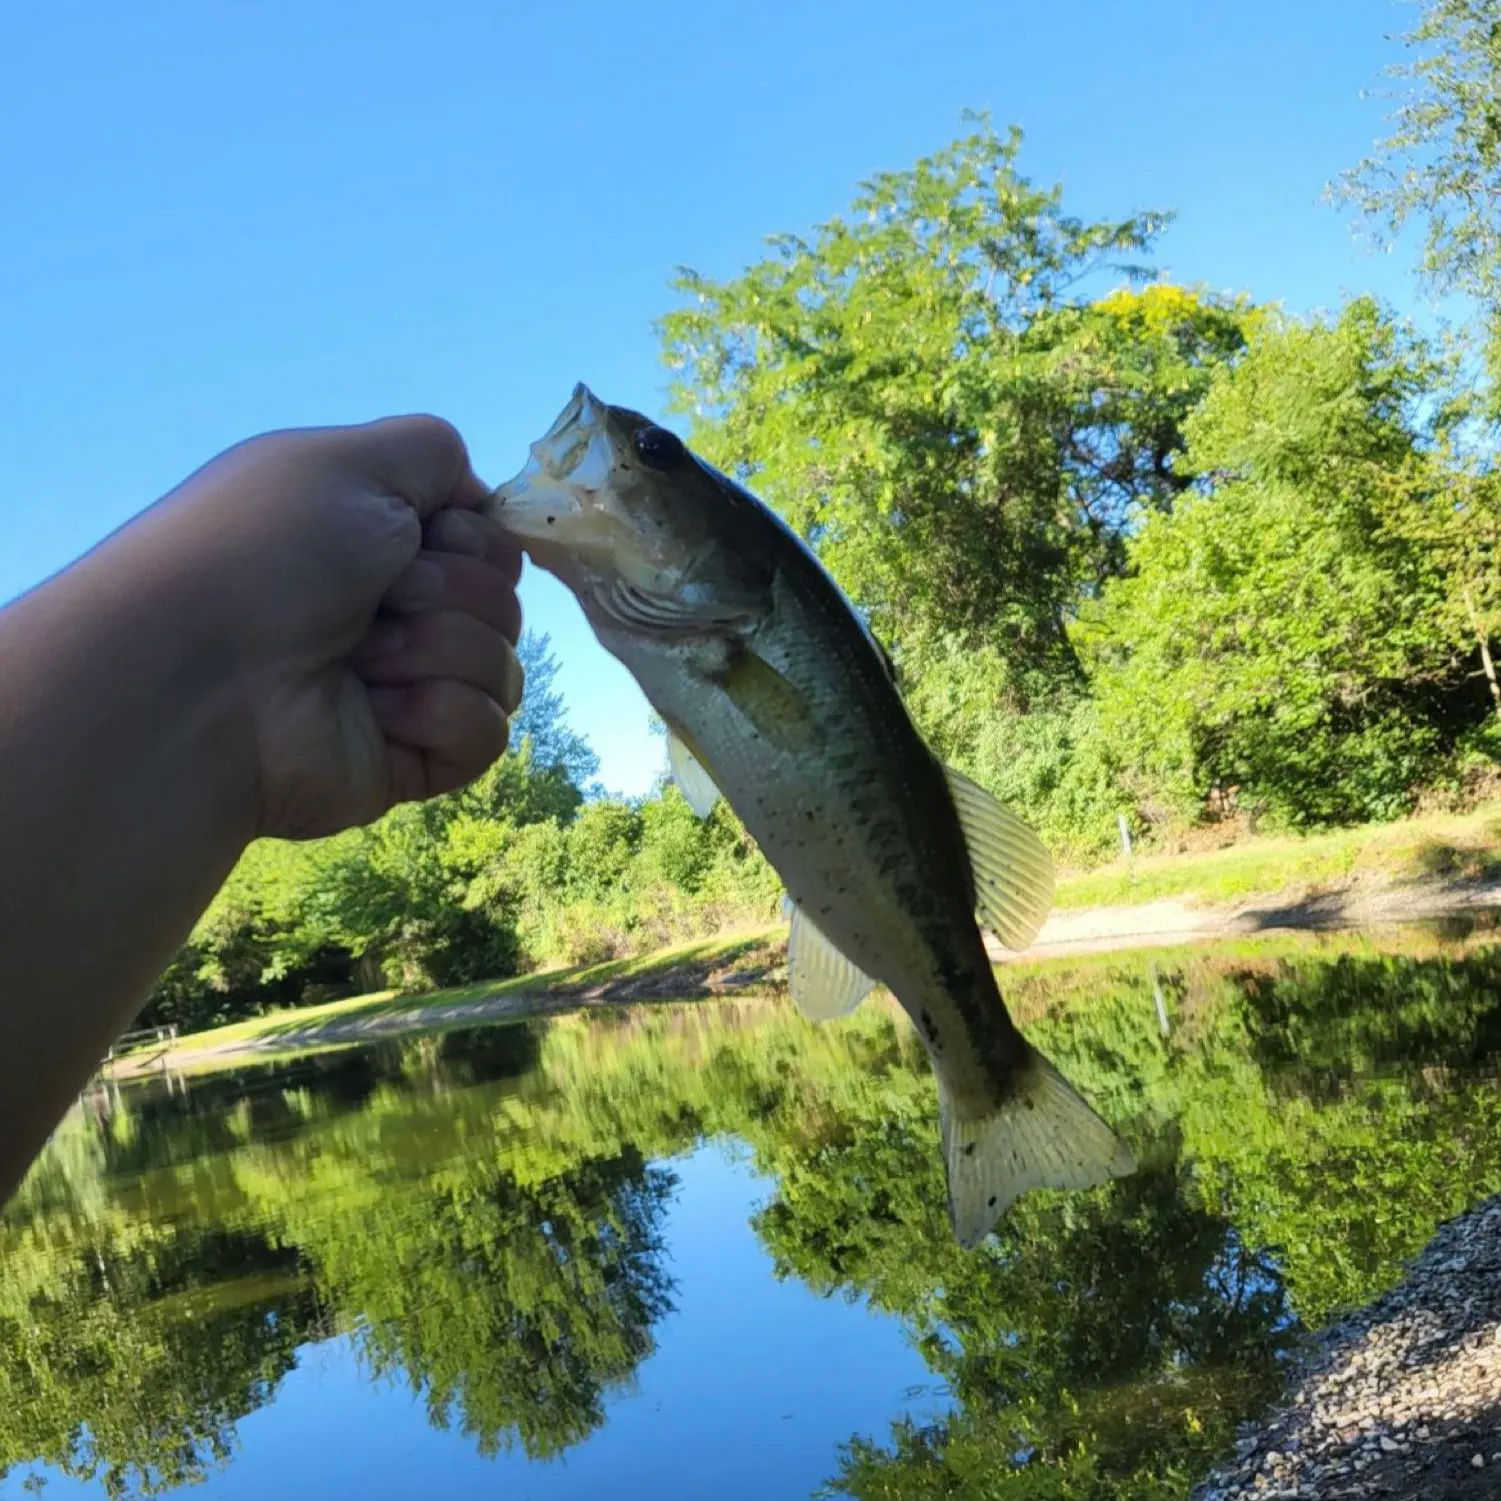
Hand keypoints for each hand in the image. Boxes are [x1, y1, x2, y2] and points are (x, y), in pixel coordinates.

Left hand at [141, 415, 523, 839]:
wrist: (202, 678)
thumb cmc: (267, 553)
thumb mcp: (349, 460)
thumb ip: (432, 452)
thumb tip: (478, 499)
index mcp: (378, 548)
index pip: (488, 543)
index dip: (473, 537)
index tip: (423, 537)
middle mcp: (393, 618)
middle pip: (503, 602)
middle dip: (454, 592)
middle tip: (380, 601)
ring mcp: (404, 693)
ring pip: (502, 668)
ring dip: (441, 650)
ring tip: (363, 662)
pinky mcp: (410, 761)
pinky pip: (485, 735)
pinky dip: (443, 714)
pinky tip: (380, 712)